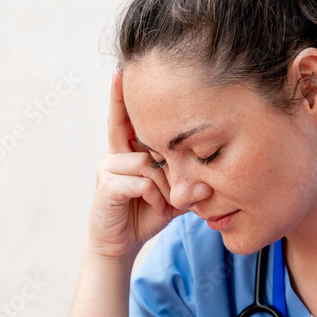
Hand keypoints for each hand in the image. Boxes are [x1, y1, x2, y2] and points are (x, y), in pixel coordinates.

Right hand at [87, 70, 179, 260]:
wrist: (119, 245)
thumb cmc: (144, 215)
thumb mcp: (172, 197)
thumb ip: (189, 183)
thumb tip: (210, 182)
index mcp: (127, 152)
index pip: (125, 119)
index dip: (121, 97)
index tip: (121, 71)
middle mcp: (114, 155)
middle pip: (144, 139)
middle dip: (168, 161)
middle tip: (177, 186)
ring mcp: (108, 169)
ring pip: (148, 164)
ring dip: (165, 187)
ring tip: (164, 205)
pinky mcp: (106, 187)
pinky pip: (141, 182)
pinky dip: (154, 197)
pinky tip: (156, 209)